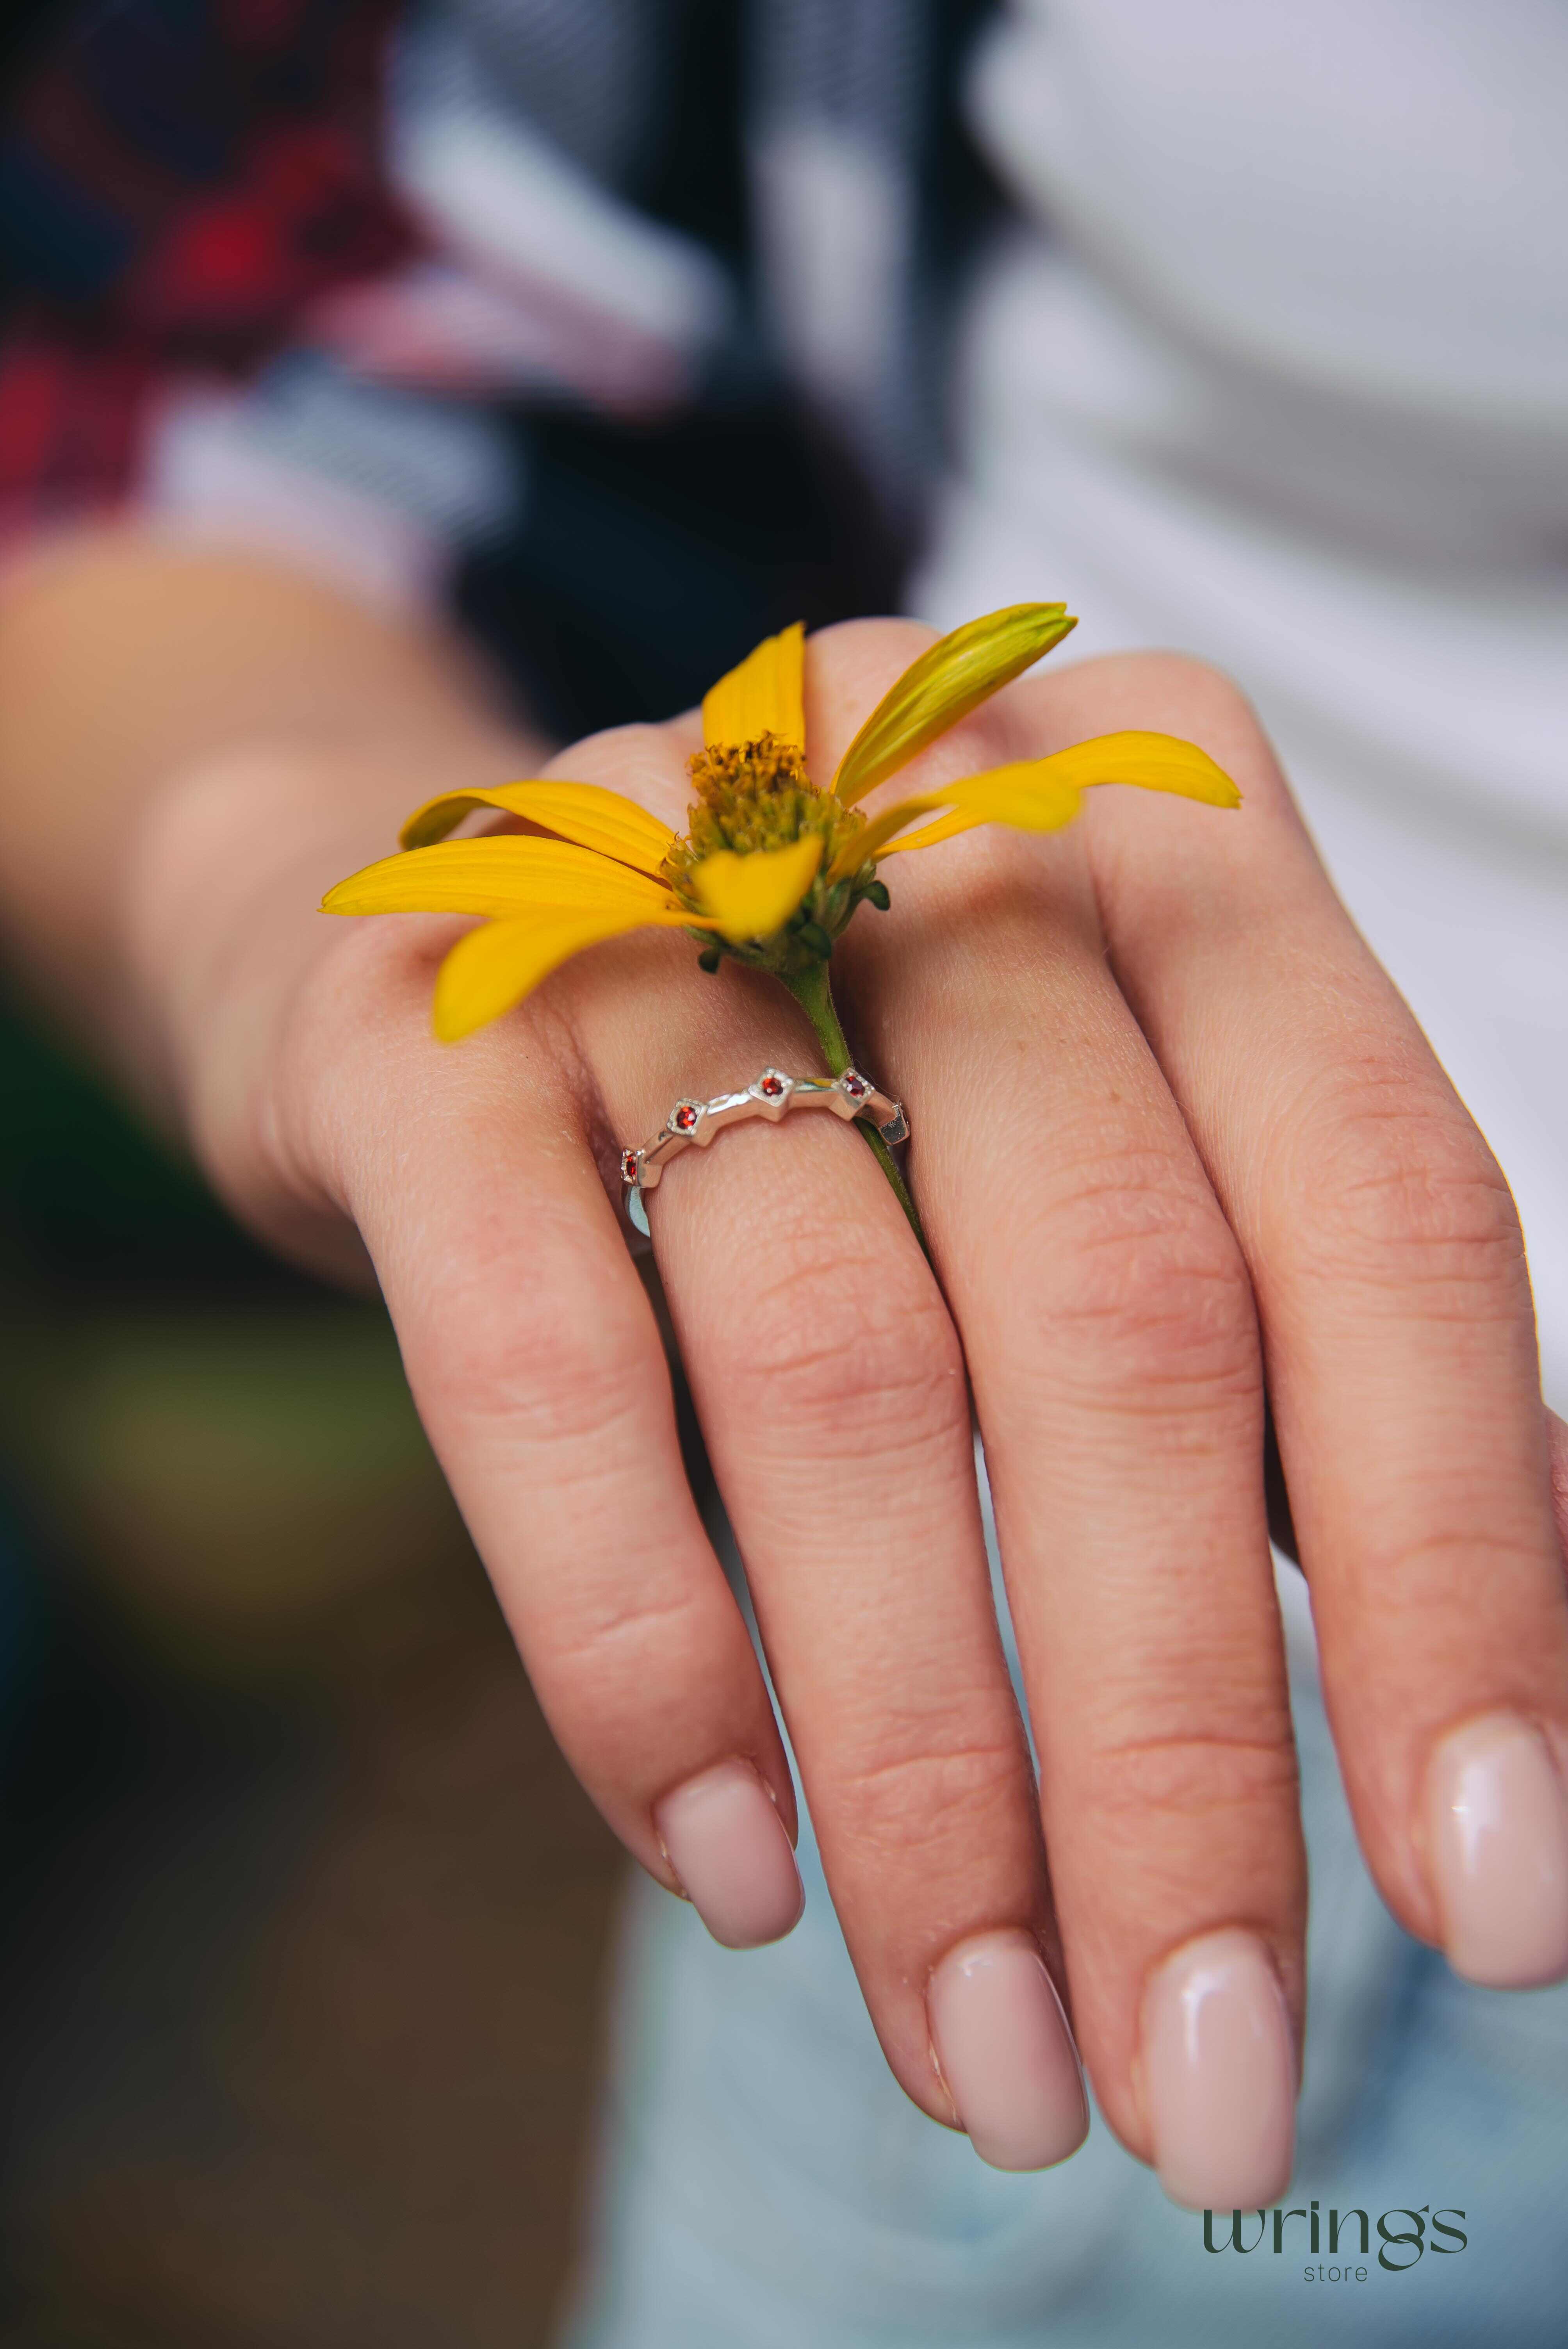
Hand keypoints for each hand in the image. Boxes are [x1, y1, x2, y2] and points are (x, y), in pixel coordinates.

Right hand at [127, 621, 1567, 2210]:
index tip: (1482, 1906)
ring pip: (840, 1377)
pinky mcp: (424, 1040)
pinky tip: (735, 1867)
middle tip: (1197, 2084)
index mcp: (1178, 829)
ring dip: (924, 1766)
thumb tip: (1491, 1745)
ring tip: (977, 2045)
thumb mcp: (1105, 1165)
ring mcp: (653, 910)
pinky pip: (545, 1365)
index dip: (1458, 1566)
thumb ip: (1285, 1381)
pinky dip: (644, 1644)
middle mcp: (933, 822)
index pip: (1385, 1214)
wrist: (478, 958)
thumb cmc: (861, 1104)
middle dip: (1175, 1750)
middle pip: (1124, 1321)